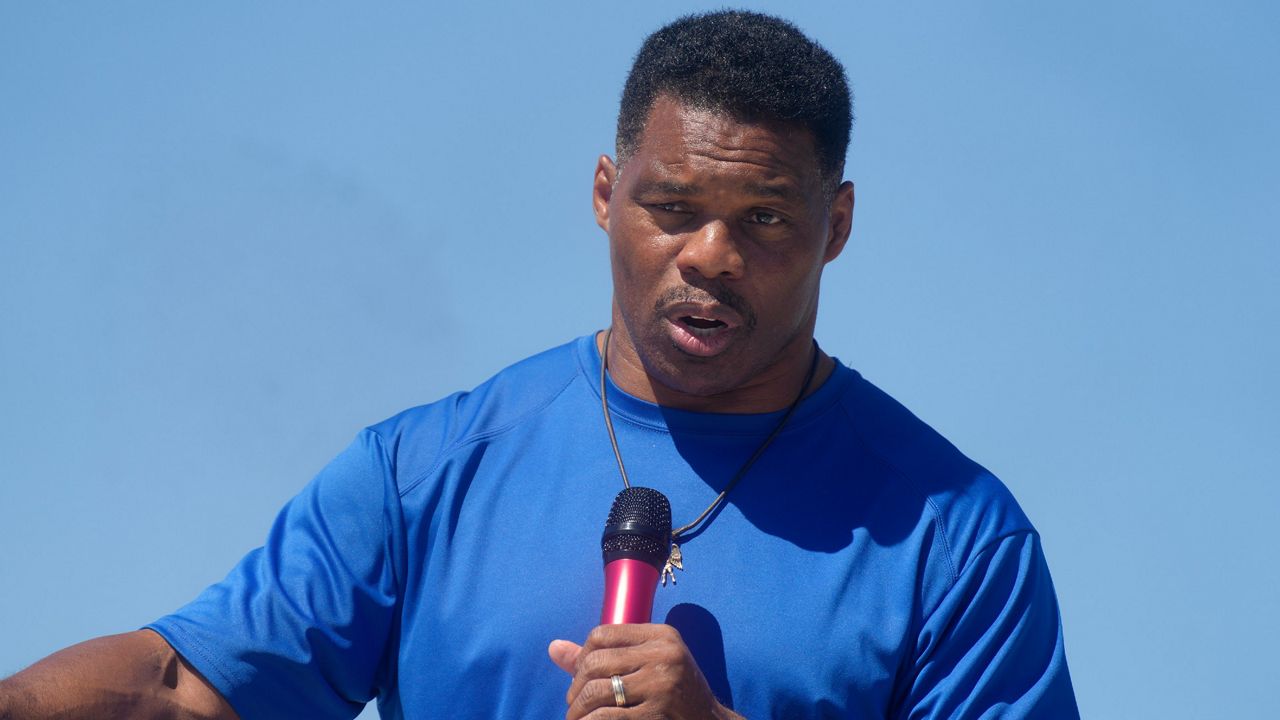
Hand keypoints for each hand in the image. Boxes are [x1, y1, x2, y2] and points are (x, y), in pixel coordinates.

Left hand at [548, 624, 742, 719]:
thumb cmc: (672, 694)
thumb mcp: (647, 666)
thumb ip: (602, 657)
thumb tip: (553, 648)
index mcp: (662, 635)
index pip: (602, 634)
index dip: (582, 656)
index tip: (581, 677)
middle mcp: (664, 655)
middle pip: (596, 662)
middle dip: (576, 687)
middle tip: (574, 704)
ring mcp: (662, 685)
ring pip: (597, 691)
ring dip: (578, 709)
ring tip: (577, 718)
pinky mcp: (657, 713)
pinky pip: (606, 716)